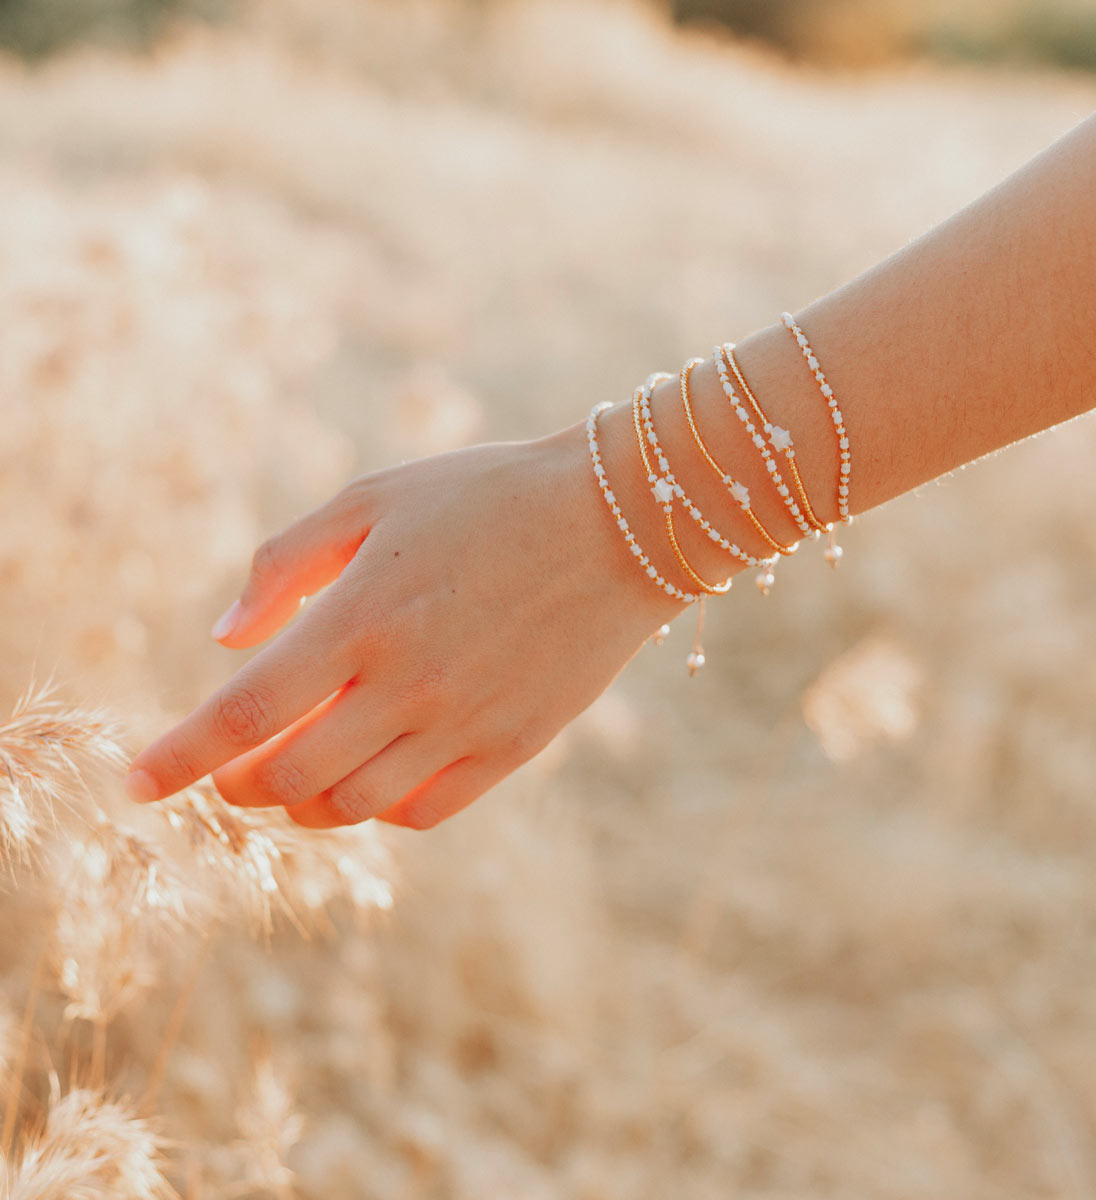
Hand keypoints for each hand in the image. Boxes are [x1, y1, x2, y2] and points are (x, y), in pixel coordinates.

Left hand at [124, 421, 682, 829]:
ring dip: (303, 801)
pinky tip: (373, 774)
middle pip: (288, 778)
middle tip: (229, 770)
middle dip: (237, 786)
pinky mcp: (513, 747)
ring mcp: (465, 723)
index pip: (243, 713)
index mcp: (362, 615)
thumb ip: (286, 563)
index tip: (133, 784)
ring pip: (353, 806)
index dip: (176, 758)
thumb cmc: (489, 495)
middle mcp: (408, 684)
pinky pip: (425, 810)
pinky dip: (378, 808)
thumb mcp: (376, 497)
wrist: (620, 521)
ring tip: (296, 772)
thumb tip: (227, 637)